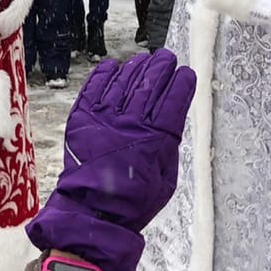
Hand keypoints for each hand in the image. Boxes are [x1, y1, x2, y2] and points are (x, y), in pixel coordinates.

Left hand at [25, 49, 196, 270]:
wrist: (94, 213)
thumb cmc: (135, 200)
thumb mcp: (166, 178)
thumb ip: (168, 147)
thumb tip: (170, 124)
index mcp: (157, 139)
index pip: (175, 100)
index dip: (182, 84)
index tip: (187, 73)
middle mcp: (132, 123)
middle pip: (151, 84)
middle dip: (162, 68)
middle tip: (167, 58)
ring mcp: (106, 118)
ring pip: (125, 82)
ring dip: (136, 68)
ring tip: (144, 60)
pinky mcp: (83, 119)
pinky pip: (94, 89)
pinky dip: (104, 75)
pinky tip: (112, 66)